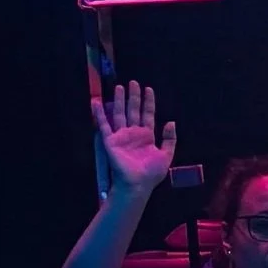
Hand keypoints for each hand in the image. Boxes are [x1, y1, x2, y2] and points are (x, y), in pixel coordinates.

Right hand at [92, 79, 176, 200]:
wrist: (138, 185)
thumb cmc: (152, 173)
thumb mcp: (166, 154)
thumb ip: (170, 138)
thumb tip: (171, 121)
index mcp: (147, 136)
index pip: (148, 114)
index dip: (148, 102)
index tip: (148, 89)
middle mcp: (133, 133)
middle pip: (133, 110)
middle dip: (134, 97)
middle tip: (133, 82)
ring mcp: (121, 136)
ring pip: (120, 114)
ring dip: (119, 101)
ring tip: (119, 87)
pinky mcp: (110, 141)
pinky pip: (104, 125)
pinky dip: (100, 114)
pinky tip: (96, 102)